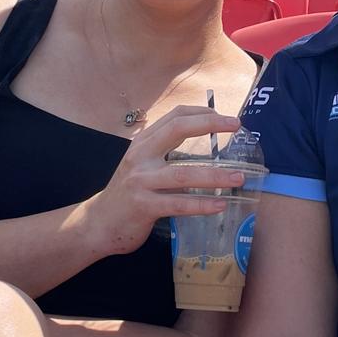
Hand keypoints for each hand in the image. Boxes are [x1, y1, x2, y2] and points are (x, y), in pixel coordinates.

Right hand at [83, 106, 245, 255]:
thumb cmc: (128, 193)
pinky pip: (178, 203)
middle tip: (236, 126)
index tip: (226, 118)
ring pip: (184, 173)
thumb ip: (165, 150)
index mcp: (143, 143)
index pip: (174, 117)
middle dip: (209, 125)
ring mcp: (140, 181)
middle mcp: (140, 156)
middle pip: (177, 130)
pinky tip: (220, 205)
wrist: (98, 223)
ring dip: (215, 175)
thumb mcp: (142, 164)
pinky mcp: (143, 206)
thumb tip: (202, 138)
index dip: (202, 113)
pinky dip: (201, 204)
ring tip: (239, 177)